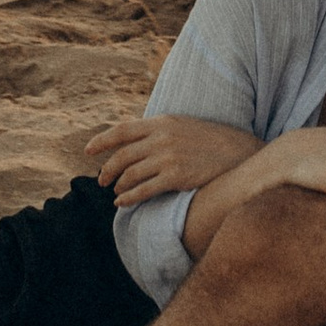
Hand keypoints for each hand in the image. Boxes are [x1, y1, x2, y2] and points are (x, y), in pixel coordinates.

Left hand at [83, 113, 260, 206]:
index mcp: (161, 123)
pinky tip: (121, 203)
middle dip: (106, 169)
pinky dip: (128, 198)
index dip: (101, 141)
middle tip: (101, 180)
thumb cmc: (208, 140)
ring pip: (130, 174)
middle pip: (122, 155)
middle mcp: (161, 138)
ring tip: (115, 192)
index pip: (122, 130)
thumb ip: (157, 132)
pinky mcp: (176, 177)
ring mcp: (168, 158)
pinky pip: (143, 190)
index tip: (88, 151)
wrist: (237, 152)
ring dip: (117, 185)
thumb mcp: (181, 126)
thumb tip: (133, 142)